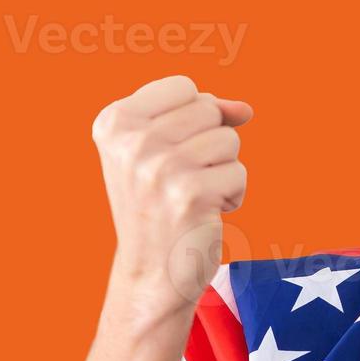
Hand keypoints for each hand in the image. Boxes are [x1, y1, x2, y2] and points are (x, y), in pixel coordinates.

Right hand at [91, 75, 252, 314]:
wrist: (151, 272)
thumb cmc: (160, 205)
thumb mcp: (164, 149)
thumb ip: (202, 115)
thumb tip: (245, 109)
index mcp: (115, 121)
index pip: (184, 87)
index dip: (194, 117)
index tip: (171, 151)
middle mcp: (132, 141)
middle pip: (209, 110)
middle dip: (210, 145)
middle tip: (181, 180)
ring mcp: (159, 167)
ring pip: (229, 139)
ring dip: (222, 170)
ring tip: (192, 196)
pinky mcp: (190, 194)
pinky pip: (239, 173)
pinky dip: (232, 195)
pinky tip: (204, 214)